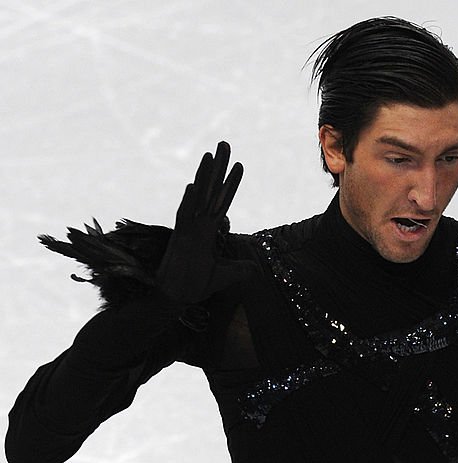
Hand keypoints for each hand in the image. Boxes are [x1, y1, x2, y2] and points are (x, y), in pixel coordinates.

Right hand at [155, 141, 254, 304]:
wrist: (175, 298)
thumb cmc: (195, 285)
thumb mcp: (226, 277)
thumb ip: (240, 270)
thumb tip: (256, 270)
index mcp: (207, 230)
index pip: (222, 201)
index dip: (231, 184)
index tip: (240, 165)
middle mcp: (198, 224)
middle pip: (211, 190)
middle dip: (219, 167)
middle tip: (225, 143)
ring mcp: (188, 229)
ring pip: (199, 197)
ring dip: (205, 175)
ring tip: (212, 153)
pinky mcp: (180, 239)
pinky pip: (184, 216)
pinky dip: (190, 201)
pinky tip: (195, 184)